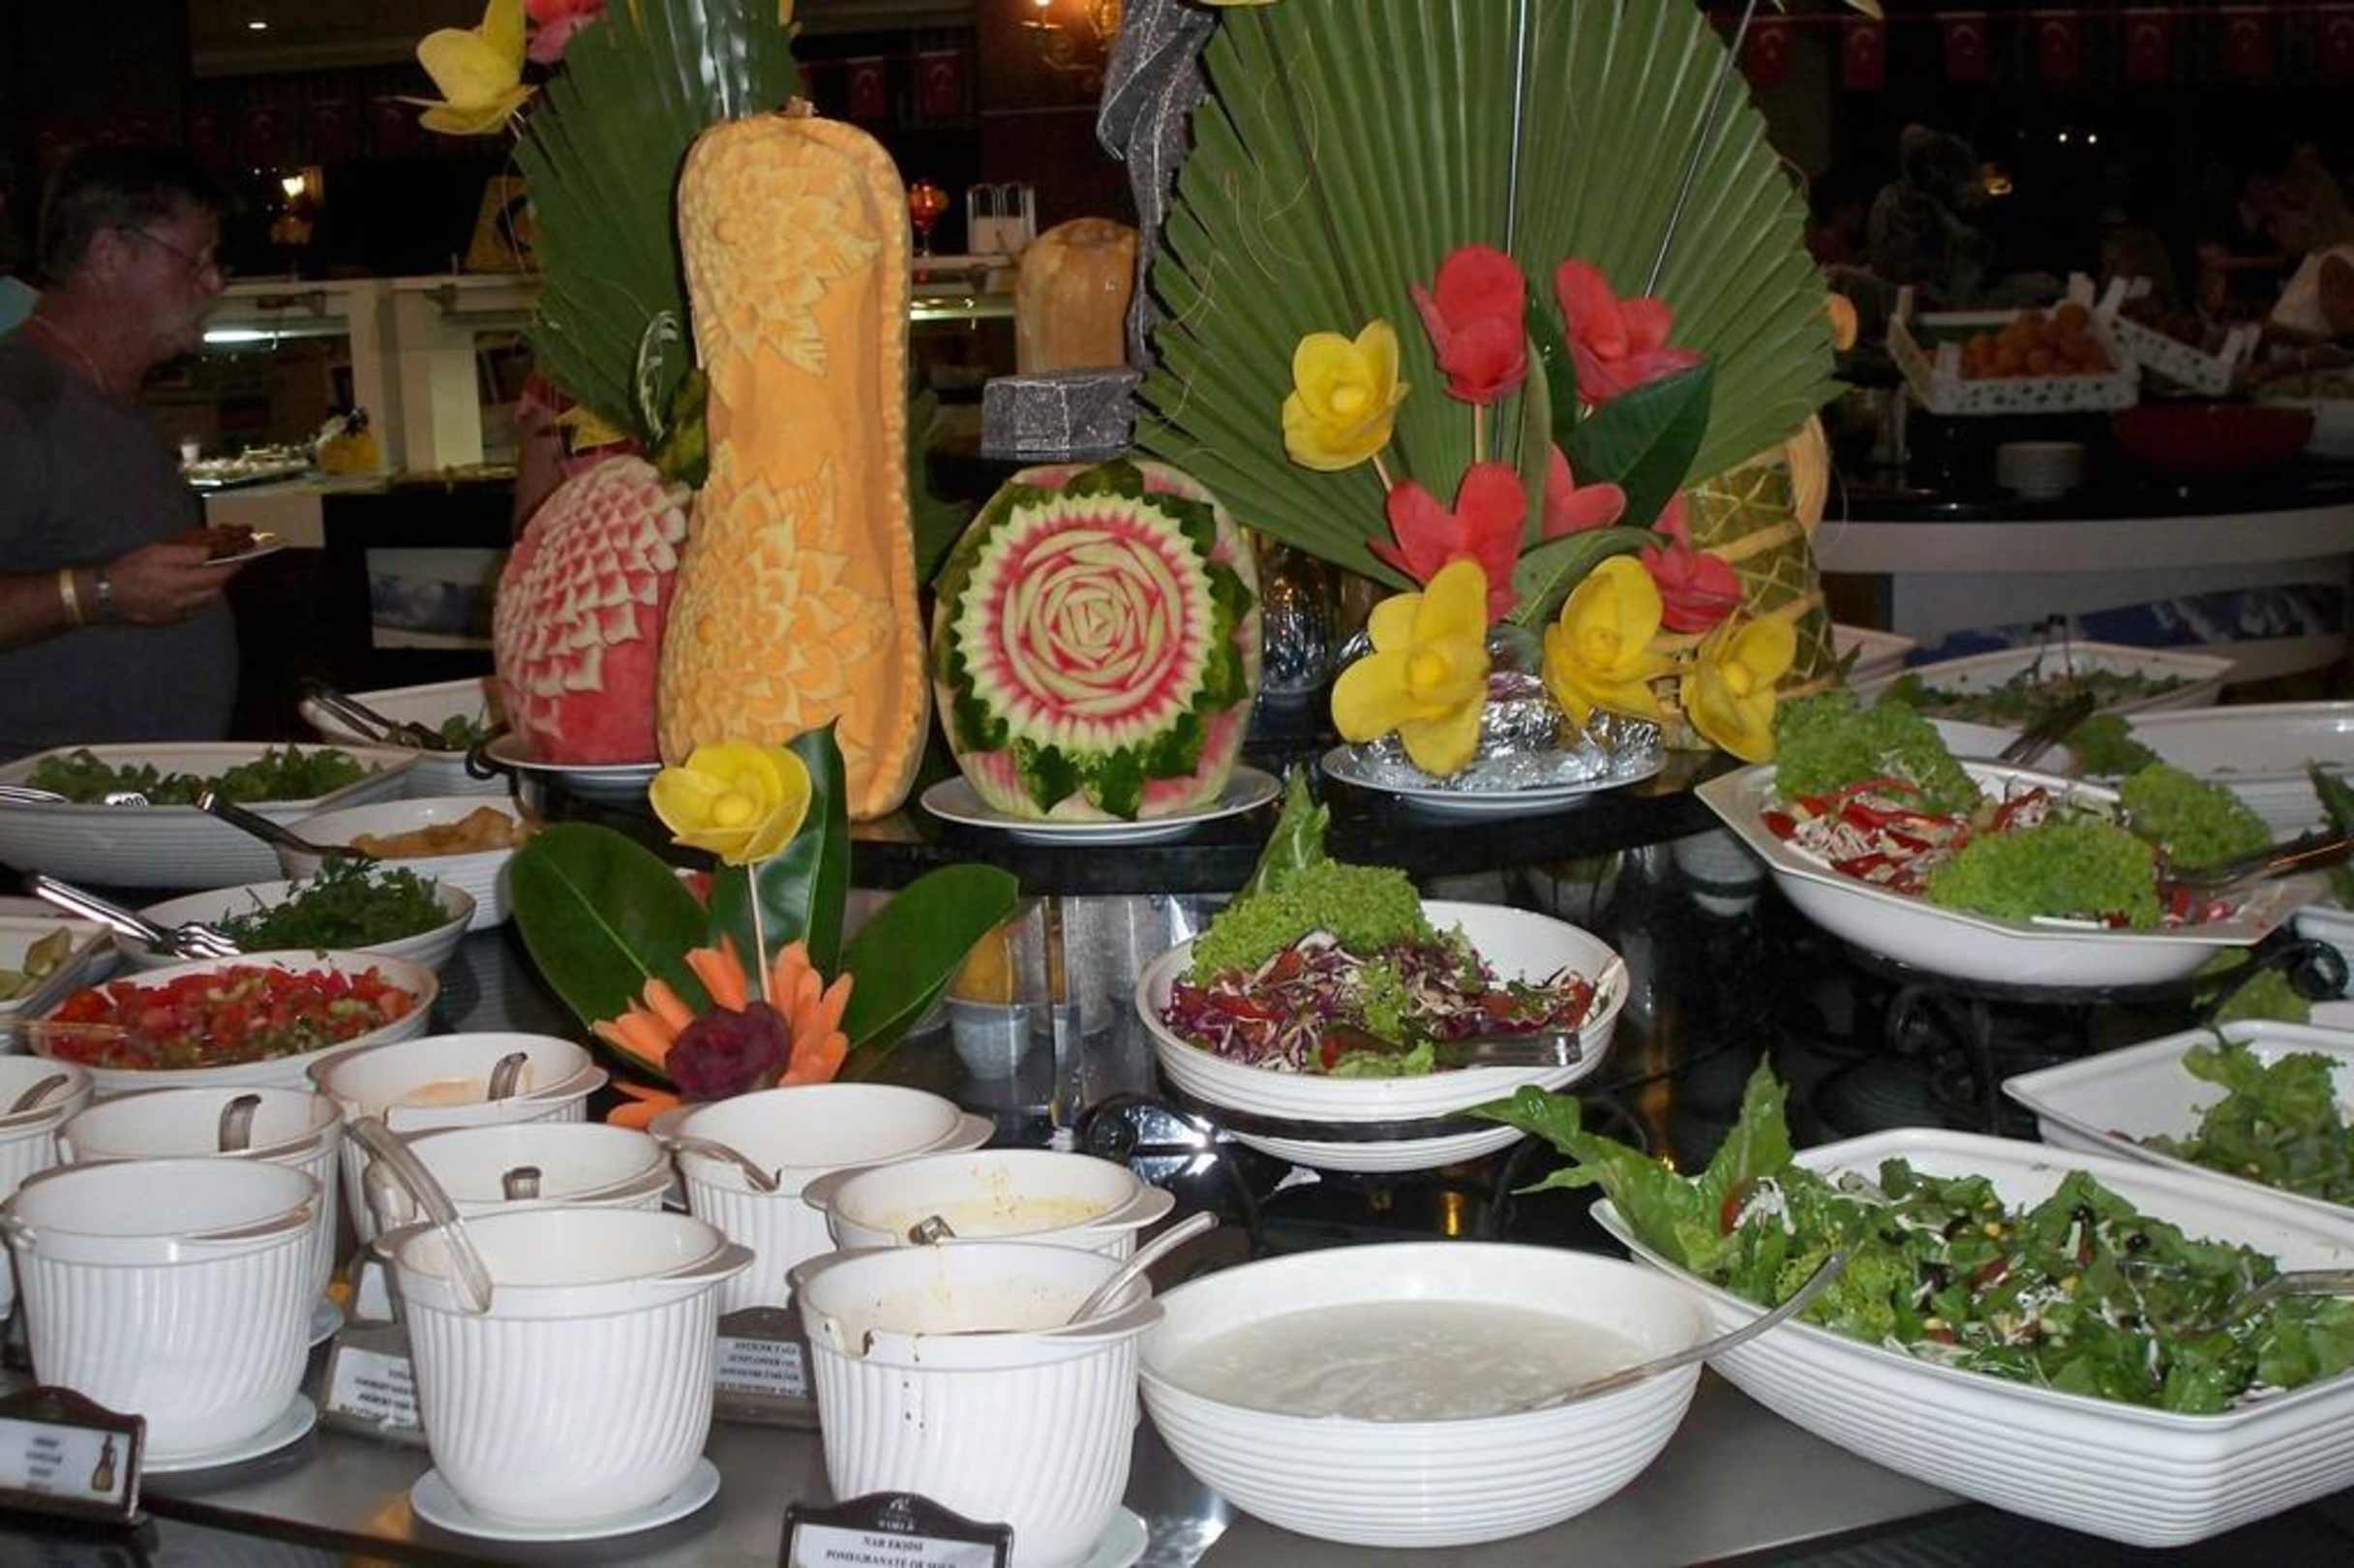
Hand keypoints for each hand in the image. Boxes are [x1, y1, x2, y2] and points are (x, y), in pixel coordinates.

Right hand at [103, 542, 236, 625]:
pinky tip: (186, 590)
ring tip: (203, 576)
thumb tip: (211, 553)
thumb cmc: (129, 570)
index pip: (219, 576)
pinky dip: (196, 599)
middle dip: (221, 578)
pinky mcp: (170, 621)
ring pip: (205, 602)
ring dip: (209, 589)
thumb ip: (187, 554)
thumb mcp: (157, 552)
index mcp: (184, 582)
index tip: (241, 560)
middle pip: (215, 591)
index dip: (232, 567)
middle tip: (220, 566)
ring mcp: (179, 614)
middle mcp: (186, 601)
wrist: (104, 596)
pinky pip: (192, 609)